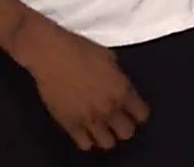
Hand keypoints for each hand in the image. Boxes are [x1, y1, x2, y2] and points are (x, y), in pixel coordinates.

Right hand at [11, 16, 149, 150]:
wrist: (51, 54)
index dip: (137, 112)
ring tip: (99, 125)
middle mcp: (109, 108)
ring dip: (105, 134)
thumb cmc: (80, 48)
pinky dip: (87, 139)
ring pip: (107, 143)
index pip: (142, 115)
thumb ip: (117, 77)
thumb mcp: (108, 58)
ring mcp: (90, 119)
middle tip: (115, 118)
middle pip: (127, 133)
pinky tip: (84, 128)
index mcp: (121, 89)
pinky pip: (85, 144)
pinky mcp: (71, 125)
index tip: (131, 110)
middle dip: (123, 126)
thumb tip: (118, 87)